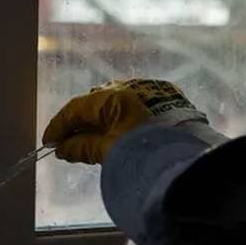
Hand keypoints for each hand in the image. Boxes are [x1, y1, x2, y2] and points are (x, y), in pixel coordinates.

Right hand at [42, 78, 227, 163]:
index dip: (59, 126)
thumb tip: (62, 148)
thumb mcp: (110, 153)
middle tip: (70, 144)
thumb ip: (82, 148)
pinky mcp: (167, 97)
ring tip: (95, 141)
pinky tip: (121, 133)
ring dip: (103, 120)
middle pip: (94, 103)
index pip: (75, 109)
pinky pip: (136, 104)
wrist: (196, 158)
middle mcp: (130, 87)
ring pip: (116, 102)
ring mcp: (150, 90)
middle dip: (81, 123)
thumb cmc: (150, 154)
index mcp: (113, 97)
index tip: (49, 142)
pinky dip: (124, 117)